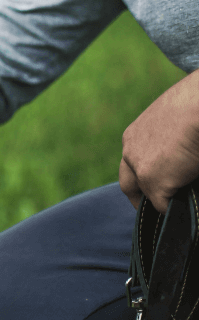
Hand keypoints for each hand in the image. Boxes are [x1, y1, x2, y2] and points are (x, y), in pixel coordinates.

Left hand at [119, 69, 198, 212]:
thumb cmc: (196, 104)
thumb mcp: (179, 121)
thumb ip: (175, 140)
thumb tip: (184, 154)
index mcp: (134, 135)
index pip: (133, 161)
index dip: (144, 174)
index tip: (155, 184)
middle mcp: (130, 152)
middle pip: (128, 183)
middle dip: (139, 198)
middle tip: (153, 208)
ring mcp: (139, 168)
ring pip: (145, 194)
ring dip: (158, 204)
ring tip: (171, 216)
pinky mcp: (153, 182)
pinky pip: (163, 205)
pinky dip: (174, 211)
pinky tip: (186, 212)